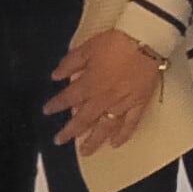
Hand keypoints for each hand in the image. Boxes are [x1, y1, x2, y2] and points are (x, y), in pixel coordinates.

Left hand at [49, 29, 165, 153]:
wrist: (145, 40)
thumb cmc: (115, 42)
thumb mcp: (87, 48)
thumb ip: (70, 63)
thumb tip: (55, 76)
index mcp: (89, 84)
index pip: (68, 99)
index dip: (56, 105)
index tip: (47, 111)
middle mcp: (103, 99)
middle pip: (83, 120)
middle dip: (70, 132)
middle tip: (59, 141)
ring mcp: (122, 104)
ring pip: (105, 127)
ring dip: (93, 140)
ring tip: (85, 151)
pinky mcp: (138, 104)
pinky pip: (130, 124)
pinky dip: (122, 135)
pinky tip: (115, 144)